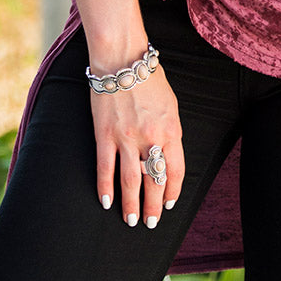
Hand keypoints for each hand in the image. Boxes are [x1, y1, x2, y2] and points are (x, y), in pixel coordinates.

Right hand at [91, 67, 184, 228]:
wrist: (122, 58)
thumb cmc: (148, 77)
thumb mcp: (170, 103)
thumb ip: (170, 130)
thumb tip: (167, 154)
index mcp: (171, 129)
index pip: (175, 170)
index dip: (173, 191)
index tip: (169, 204)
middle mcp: (151, 137)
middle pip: (154, 180)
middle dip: (153, 205)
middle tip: (150, 222)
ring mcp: (127, 138)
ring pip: (132, 181)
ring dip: (132, 204)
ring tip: (131, 220)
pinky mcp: (104, 135)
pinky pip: (106, 168)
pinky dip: (105, 188)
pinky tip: (107, 202)